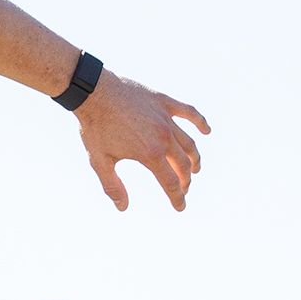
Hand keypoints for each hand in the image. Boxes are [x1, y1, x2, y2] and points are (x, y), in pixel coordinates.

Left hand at [76, 72, 209, 211]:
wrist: (94, 92)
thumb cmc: (95, 127)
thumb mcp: (100, 161)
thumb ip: (112, 186)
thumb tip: (123, 207)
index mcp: (150, 154)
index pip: (170, 182)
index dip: (177, 198)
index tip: (180, 207)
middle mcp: (164, 137)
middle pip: (183, 165)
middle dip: (185, 181)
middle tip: (182, 188)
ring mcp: (166, 118)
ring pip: (189, 143)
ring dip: (194, 158)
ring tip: (195, 169)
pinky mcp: (164, 102)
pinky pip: (188, 112)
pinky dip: (200, 122)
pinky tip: (206, 131)